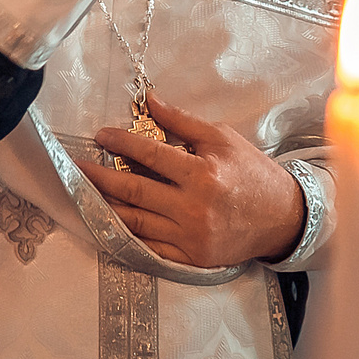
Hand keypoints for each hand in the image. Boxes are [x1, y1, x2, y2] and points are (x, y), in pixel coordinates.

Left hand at [75, 94, 302, 267]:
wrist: (283, 219)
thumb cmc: (252, 174)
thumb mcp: (222, 139)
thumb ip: (182, 121)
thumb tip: (149, 100)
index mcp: (202, 173)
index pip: (150, 154)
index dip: (121, 143)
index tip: (101, 136)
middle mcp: (193, 207)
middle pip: (133, 190)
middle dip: (99, 177)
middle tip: (76, 167)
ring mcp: (191, 236)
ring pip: (135, 221)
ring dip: (105, 205)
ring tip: (84, 192)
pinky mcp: (191, 258)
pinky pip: (150, 246)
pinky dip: (127, 234)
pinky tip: (109, 222)